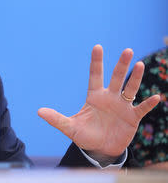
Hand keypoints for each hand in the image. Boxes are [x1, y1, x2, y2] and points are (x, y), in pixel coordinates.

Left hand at [38, 45, 159, 158]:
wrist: (100, 149)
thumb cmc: (85, 135)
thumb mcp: (70, 127)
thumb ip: (56, 119)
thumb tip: (39, 112)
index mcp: (94, 96)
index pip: (95, 75)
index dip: (96, 61)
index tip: (97, 46)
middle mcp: (110, 97)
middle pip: (116, 77)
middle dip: (121, 65)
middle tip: (128, 50)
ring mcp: (122, 106)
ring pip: (130, 89)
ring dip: (135, 78)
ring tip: (140, 65)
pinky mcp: (132, 118)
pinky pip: (141, 108)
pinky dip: (147, 103)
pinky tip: (156, 97)